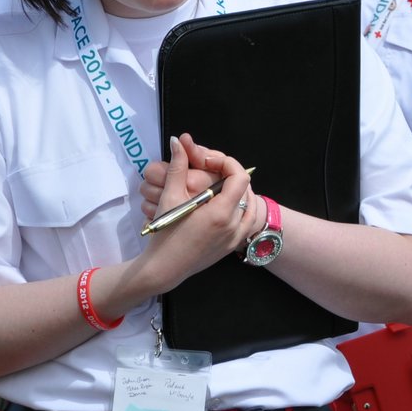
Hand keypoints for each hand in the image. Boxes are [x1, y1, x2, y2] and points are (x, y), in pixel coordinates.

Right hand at [133, 134, 257, 291]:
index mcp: (221, 212)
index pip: (239, 176)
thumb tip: (178, 141)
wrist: (163, 268)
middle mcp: (234, 225)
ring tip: (216, 184)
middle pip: (244, 188)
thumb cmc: (165, 233)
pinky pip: (245, 221)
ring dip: (236, 190)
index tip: (207, 161)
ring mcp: (235, 237)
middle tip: (209, 169)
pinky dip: (239, 208)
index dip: (226, 162)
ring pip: (248, 204)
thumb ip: (178, 166)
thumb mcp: (170, 197)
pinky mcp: (231, 245)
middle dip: (228, 174)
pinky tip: (222, 204)